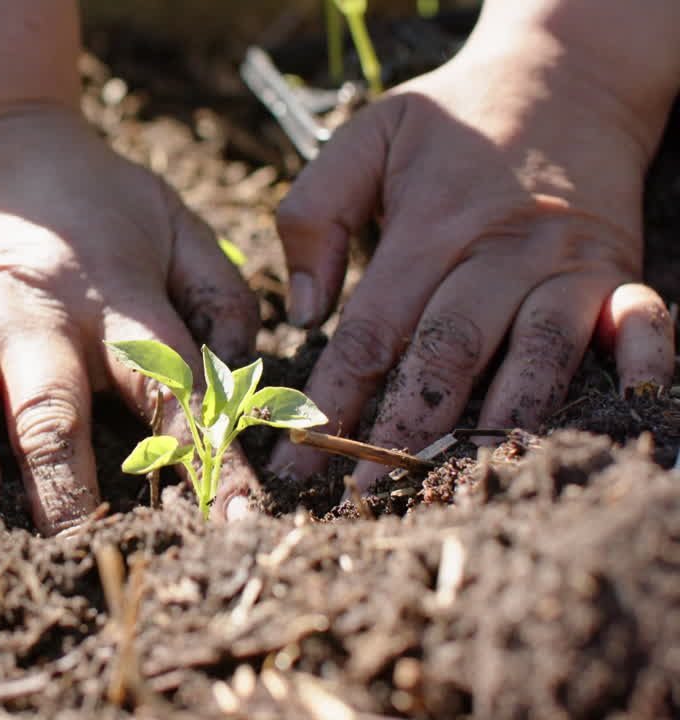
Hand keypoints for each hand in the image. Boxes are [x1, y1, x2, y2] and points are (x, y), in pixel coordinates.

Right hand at [0, 109, 261, 532]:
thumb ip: (223, 299)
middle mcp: (36, 316)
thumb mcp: (178, 223)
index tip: (231, 528)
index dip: (204, 461)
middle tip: (83, 553)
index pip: (168, 388)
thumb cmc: (99, 196)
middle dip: (66, 488)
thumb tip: (245, 385)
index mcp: (114, 296)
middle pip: (50, 410)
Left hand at [270, 18, 676, 493]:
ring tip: (456, 482)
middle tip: (364, 492)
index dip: (333, 397)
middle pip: (448, 355)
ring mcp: (568, 262)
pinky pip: (644, 320)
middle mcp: (502, 249)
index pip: (373, 329)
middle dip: (402, 430)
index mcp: (431, 224)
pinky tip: (623, 403)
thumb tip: (304, 308)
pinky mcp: (620, 268)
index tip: (299, 455)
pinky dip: (641, 361)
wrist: (569, 70)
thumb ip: (315, 212)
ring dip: (497, 425)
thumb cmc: (454, 116)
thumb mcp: (367, 136)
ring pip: (535, 357)